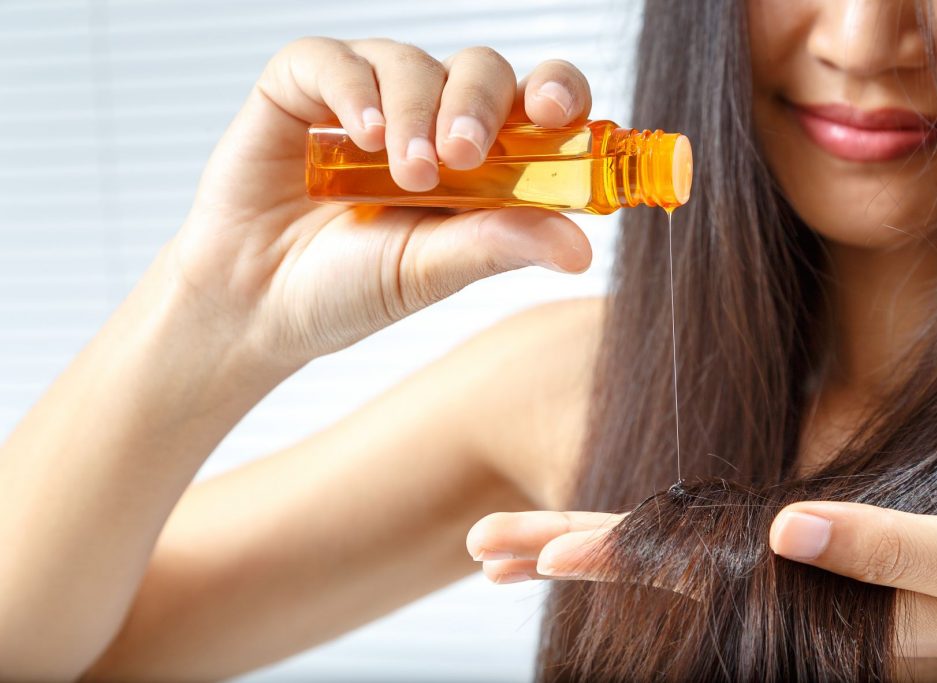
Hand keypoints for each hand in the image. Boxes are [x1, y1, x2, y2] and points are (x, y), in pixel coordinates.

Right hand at [167, 37, 593, 367]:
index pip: (535, 105)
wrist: (255, 306)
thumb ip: (497, 246)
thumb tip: (580, 249)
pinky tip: (361, 132)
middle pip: (480, 70)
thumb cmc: (347, 289)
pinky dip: (353, 89)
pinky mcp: (301, 89)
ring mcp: (366, 99)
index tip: (555, 114)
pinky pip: (334, 60)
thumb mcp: (430, 272)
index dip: (555, 94)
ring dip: (414, 112)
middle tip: (463, 156)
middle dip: (478, 104)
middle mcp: (428, 120)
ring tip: (405, 174)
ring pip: (411, 63)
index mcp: (477, 162)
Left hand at [467, 495, 936, 678]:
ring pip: (669, 568)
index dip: (609, 558)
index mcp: (812, 599)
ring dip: (592, 554)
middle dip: (565, 554)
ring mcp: (784, 583)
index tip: (535, 551)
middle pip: (652, 572)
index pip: (687, 578)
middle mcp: (780, 596)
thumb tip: (785, 531)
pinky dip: (649, 550)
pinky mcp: (802, 566)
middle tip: (483, 547)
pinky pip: (708, 558)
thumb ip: (887, 550)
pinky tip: (610, 546)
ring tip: (516, 553)